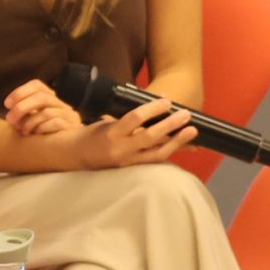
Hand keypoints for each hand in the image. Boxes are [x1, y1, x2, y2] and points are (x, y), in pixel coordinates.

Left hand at [2, 79, 82, 137]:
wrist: (68, 146)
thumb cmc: (44, 132)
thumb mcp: (33, 119)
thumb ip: (24, 114)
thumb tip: (10, 115)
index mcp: (49, 97)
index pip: (36, 85)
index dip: (20, 92)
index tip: (7, 104)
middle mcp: (60, 103)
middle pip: (41, 97)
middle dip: (21, 108)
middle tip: (9, 120)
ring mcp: (68, 114)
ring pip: (47, 112)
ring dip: (30, 122)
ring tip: (23, 132)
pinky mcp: (72, 127)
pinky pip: (56, 123)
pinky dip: (42, 128)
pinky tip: (36, 134)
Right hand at [78, 94, 196, 168]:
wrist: (77, 157)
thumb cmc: (92, 135)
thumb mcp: (107, 122)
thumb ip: (130, 117)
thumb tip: (158, 102)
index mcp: (112, 133)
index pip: (135, 119)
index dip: (153, 109)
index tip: (166, 101)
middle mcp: (120, 149)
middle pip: (150, 137)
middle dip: (170, 125)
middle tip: (185, 115)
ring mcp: (128, 162)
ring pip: (157, 153)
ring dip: (177, 142)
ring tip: (192, 132)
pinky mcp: (132, 169)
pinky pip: (156, 160)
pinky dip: (172, 152)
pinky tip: (187, 147)